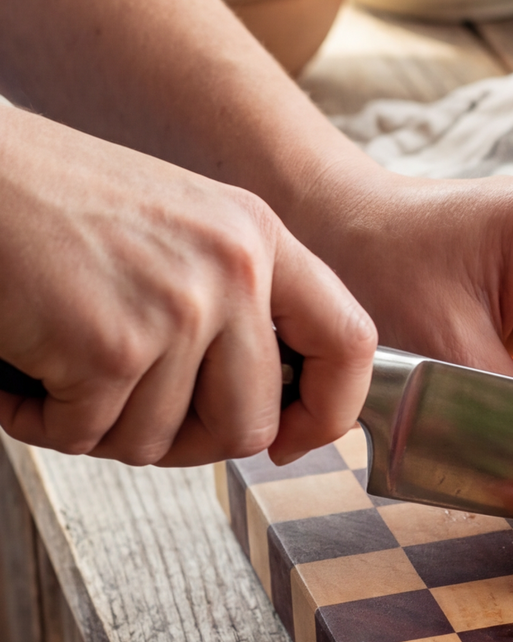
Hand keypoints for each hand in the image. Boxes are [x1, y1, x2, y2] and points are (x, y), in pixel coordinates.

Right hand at [0, 111, 376, 466]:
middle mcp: (233, 269)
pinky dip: (41, 420)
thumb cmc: (57, 200)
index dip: (329, 410)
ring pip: (159, 441)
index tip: (292, 437)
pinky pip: (88, 436)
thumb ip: (239, 299)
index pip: (351, 343)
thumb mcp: (184, 226)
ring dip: (99, 426)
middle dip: (185, 441)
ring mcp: (177, 309)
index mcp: (260, 236)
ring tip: (62, 368)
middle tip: (127, 410)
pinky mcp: (110, 347)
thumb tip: (276, 409)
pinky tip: (22, 371)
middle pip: (249, 425)